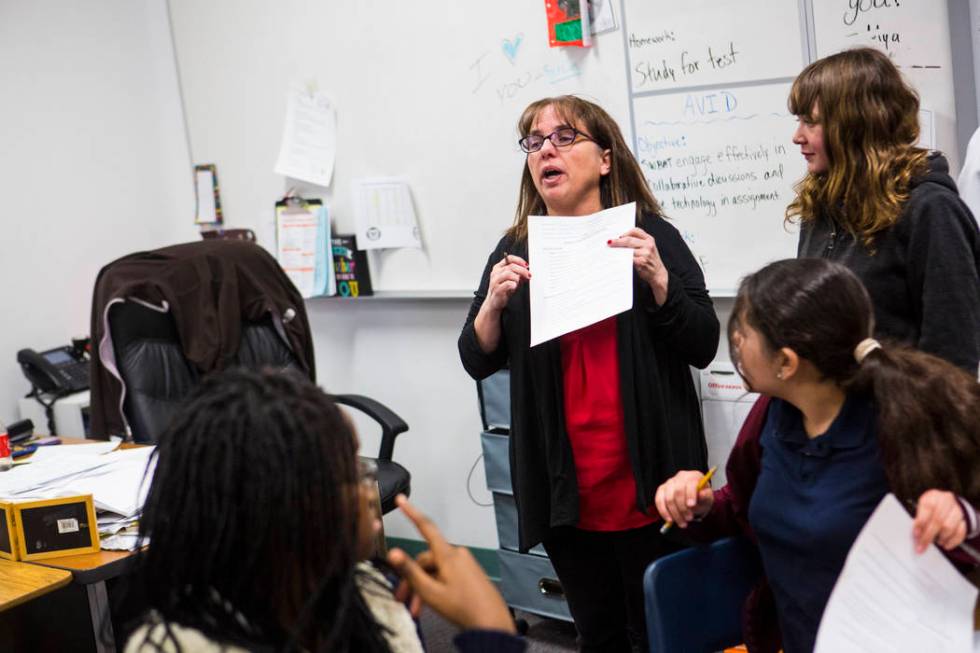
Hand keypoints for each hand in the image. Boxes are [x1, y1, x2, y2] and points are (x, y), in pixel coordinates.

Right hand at [387, 495, 515, 632]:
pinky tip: (430, 604)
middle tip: (402, 599)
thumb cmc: (463, 607)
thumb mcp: (430, 591)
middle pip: (425, 560)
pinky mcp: (469, 573)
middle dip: (412, 579)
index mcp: (447, 554)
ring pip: (435, 570)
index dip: (411, 512)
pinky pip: (446, 575)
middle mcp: (456, 554)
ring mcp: (464, 563)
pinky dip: (435, 587)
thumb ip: (410, 571)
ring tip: (416, 609)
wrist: (491, 623)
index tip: (401, 500)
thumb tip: (393, 552)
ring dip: (423, 587)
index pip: (425, 526)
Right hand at [483, 254, 529, 312]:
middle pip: (511, 266)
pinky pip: (508, 284)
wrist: (494, 302)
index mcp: (498, 267)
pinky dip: (514, 285)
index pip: (509, 258)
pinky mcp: (497, 289)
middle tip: (528, 275)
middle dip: (522, 270)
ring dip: (517, 278)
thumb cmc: (503, 290)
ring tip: (518, 283)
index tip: (526, 265)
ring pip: (509, 274)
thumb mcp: (512, 279)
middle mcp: (495, 273)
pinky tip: (514, 287)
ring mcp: (495, 281)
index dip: (519, 260)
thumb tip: (527, 272)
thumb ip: (519, 274)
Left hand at [608, 228, 667, 304]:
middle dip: (617, 241)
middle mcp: (648, 245)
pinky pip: (628, 258)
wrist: (658, 274)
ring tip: (611, 251)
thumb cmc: (650, 261)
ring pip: (627, 249)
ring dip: (618, 250)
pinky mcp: (641, 262)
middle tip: (609, 243)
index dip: (625, 232)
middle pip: (629, 240)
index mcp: (649, 239)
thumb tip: (619, 240)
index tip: (618, 236)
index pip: (636, 231)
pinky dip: (621, 258)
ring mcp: (645, 254)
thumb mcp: (648, 248)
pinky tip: (617, 258)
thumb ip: (637, 242)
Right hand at [654, 470, 713, 528]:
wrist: (694, 499)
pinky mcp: (661, 490)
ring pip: (668, 498)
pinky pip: (659, 501)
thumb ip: (706, 496)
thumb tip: (702, 494)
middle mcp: (680, 476)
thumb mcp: (708, 498)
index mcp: (693, 476)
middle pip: (678, 491)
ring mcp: (669, 482)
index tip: (691, 506)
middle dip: (683, 508)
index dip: (690, 494)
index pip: (690, 483)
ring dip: (675, 513)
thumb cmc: (701, 498)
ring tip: (682, 523)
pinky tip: (669, 520)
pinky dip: (663, 512)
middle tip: (689, 519)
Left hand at [912, 489, 966, 553]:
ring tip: (936, 542)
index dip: (921, 522)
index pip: (927, 508)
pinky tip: (946, 545)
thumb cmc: (931, 508)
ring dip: (941, 538)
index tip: (916, 535)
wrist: (947, 503)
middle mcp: (946, 501)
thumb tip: (916, 535)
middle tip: (922, 547)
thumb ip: (919, 520)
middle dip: (928, 536)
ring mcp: (958, 509)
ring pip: (949, 527)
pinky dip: (952, 541)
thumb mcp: (922, 509)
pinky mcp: (965, 519)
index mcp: (932, 497)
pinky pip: (960, 533)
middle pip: (938, 520)